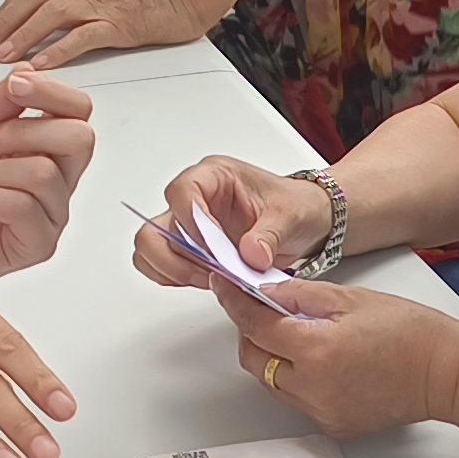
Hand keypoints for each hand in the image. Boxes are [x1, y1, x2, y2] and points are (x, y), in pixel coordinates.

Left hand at [0, 0, 217, 67]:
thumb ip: (73, 0)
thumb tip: (42, 18)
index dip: (8, 7)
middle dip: (8, 20)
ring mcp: (102, 5)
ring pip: (53, 14)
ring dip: (25, 35)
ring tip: (9, 57)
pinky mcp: (119, 25)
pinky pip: (83, 35)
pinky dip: (59, 49)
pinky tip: (44, 63)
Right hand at [128, 154, 339, 286]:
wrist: (306, 221)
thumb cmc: (296, 206)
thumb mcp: (291, 215)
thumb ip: (270, 235)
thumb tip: (251, 255)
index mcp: (214, 176)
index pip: (182, 193)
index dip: (191, 223)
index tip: (212, 248)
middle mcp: (195, 199)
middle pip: (155, 228)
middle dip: (176, 257)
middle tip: (209, 272)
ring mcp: (189, 226)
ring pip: (153, 249)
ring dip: (175, 271)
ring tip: (212, 279)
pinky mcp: (190, 249)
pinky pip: (162, 266)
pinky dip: (177, 279)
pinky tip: (208, 281)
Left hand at [213, 277, 458, 441]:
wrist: (446, 372)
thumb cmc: (412, 332)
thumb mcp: (351, 298)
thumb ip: (300, 295)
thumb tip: (265, 291)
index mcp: (314, 348)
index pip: (254, 324)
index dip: (234, 303)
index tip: (224, 288)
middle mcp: (311, 386)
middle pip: (253, 359)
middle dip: (251, 334)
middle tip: (266, 313)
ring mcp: (320, 411)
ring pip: (272, 383)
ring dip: (274, 359)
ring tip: (301, 338)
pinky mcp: (333, 426)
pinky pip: (297, 401)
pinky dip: (298, 381)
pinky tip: (324, 364)